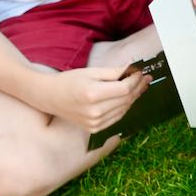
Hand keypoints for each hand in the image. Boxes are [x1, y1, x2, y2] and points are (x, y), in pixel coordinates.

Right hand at [33, 67, 148, 132]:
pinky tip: (127, 98)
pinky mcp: (94, 128)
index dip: (136, 80)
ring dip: (133, 97)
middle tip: (145, 79)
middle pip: (126, 100)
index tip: (141, 72)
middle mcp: (94, 111)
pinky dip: (124, 107)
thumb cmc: (70, 81)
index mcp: (92, 94)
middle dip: (138, 88)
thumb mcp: (91, 72)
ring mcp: (94, 122)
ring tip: (140, 87)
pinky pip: (116, 117)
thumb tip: (132, 66)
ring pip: (124, 109)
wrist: (50, 97)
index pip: (125, 89)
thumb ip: (114, 72)